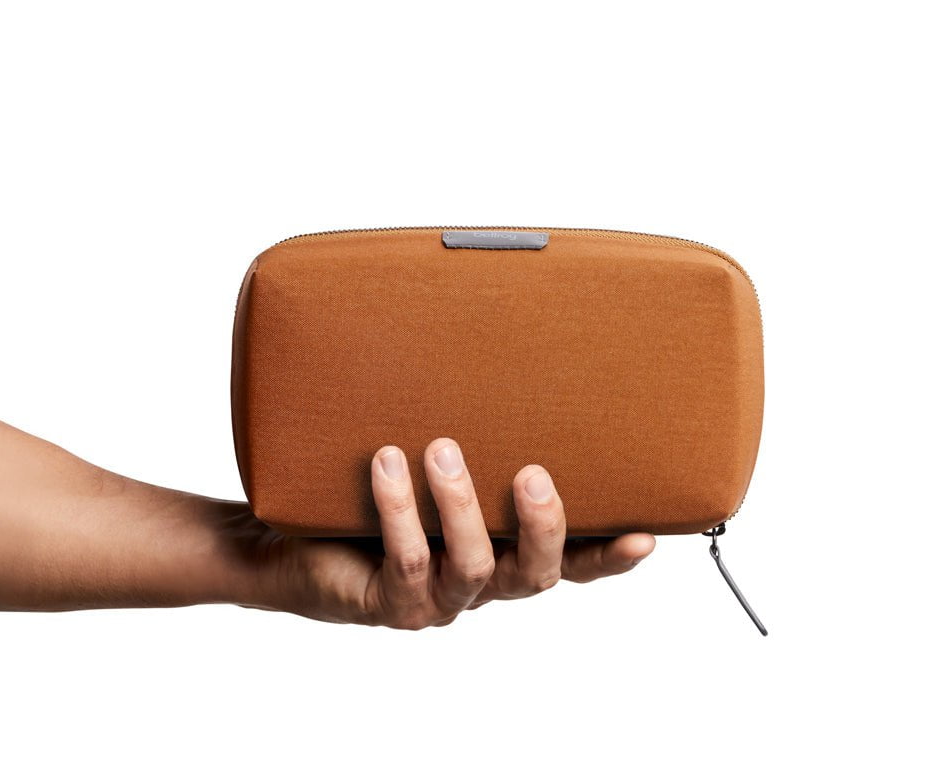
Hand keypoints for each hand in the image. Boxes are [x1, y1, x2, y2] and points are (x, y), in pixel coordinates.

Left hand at [239, 437, 655, 628]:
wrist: (296, 538)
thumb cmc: (375, 491)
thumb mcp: (435, 455)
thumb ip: (474, 429)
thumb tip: (499, 337)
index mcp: (504, 549)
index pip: (571, 559)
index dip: (609, 555)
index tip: (646, 535)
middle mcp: (481, 581)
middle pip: (535, 576)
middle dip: (541, 526)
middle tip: (531, 475)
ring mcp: (438, 599)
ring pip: (472, 568)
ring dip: (460, 506)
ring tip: (439, 448)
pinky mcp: (391, 604)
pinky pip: (406, 562)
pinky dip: (399, 510)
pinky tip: (386, 464)